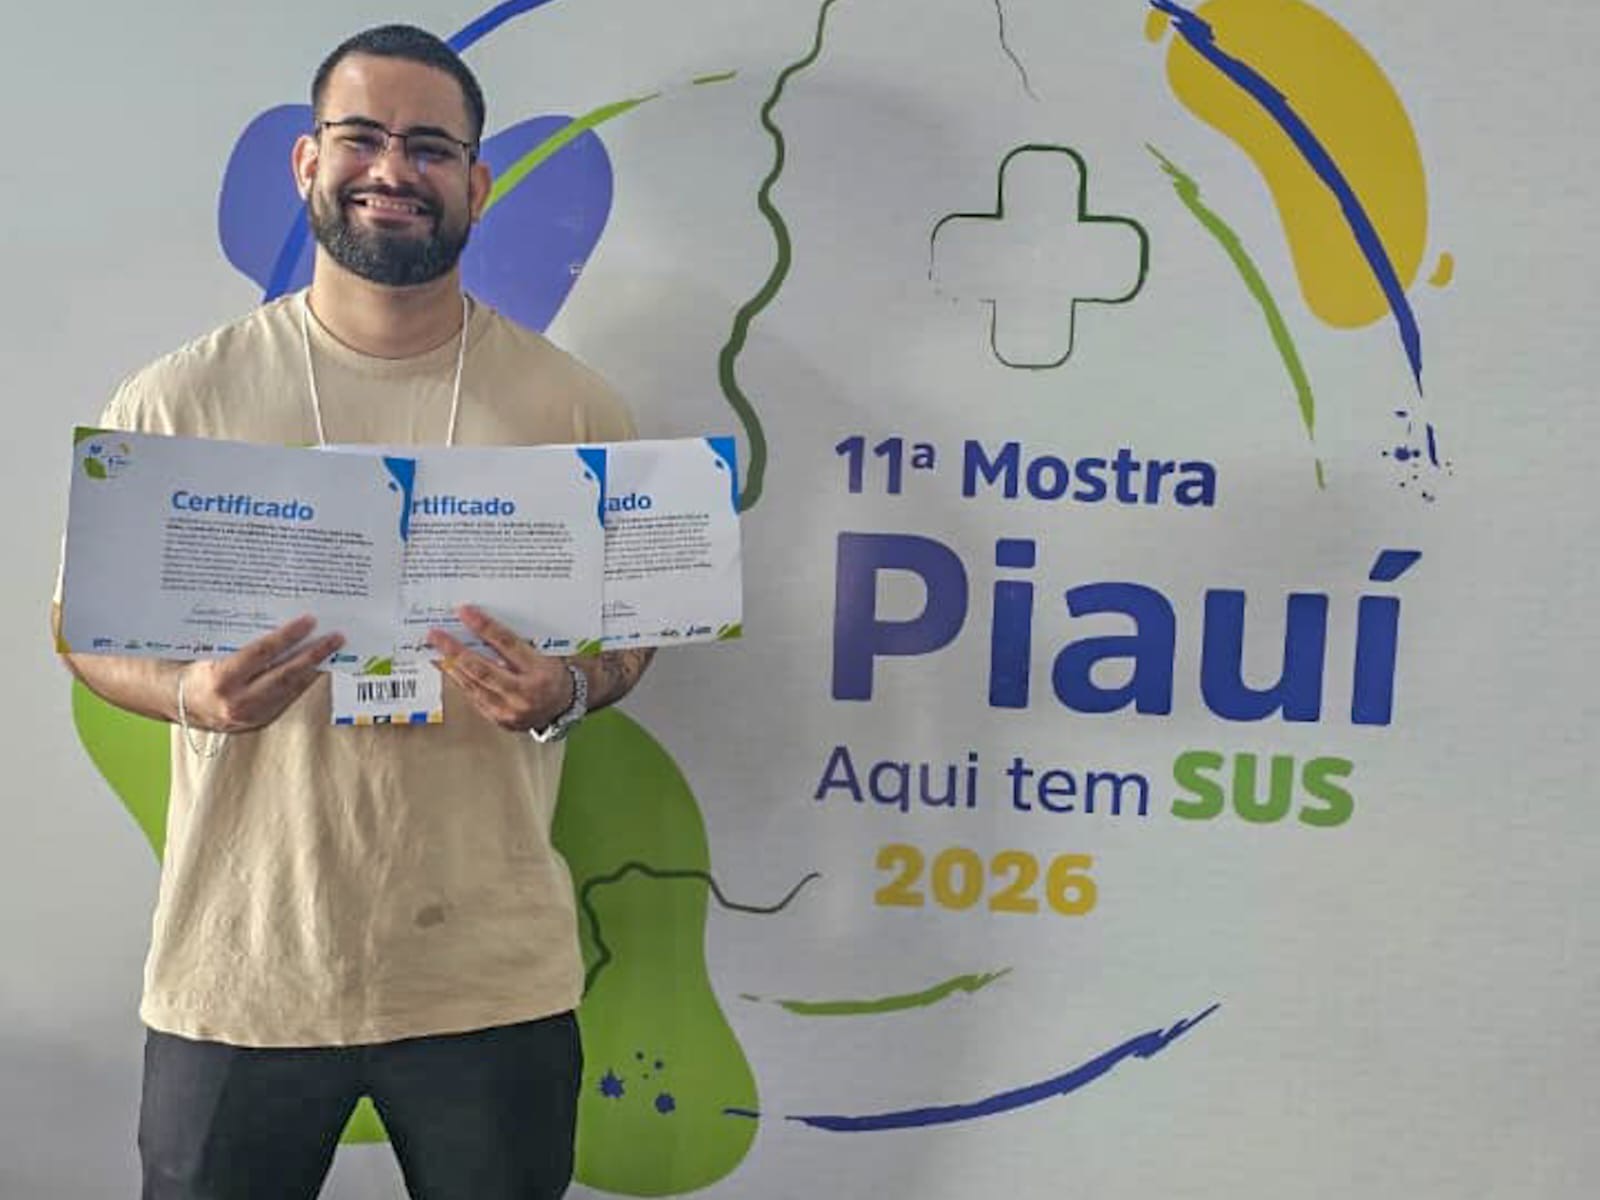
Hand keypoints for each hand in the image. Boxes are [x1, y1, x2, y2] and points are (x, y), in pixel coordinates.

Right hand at [178, 615, 343, 732]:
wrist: (178, 701)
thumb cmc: (192, 669)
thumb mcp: (206, 650)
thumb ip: (235, 638)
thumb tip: (272, 613)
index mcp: (220, 680)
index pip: (262, 653)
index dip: (288, 636)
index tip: (309, 621)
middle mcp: (237, 702)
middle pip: (285, 674)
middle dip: (313, 654)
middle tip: (335, 637)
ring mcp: (251, 715)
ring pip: (291, 689)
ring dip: (314, 668)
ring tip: (332, 649)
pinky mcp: (260, 721)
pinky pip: (288, 698)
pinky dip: (303, 681)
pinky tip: (316, 667)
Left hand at [426, 606, 572, 731]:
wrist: (564, 705)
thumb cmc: (552, 674)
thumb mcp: (543, 653)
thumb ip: (516, 644)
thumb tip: (481, 627)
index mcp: (540, 671)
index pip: (508, 645)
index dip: (484, 627)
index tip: (465, 612)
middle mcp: (525, 694)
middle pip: (483, 669)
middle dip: (455, 650)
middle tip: (436, 635)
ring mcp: (511, 711)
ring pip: (473, 686)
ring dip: (451, 666)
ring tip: (435, 650)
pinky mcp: (500, 720)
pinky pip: (474, 698)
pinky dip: (460, 681)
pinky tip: (449, 669)